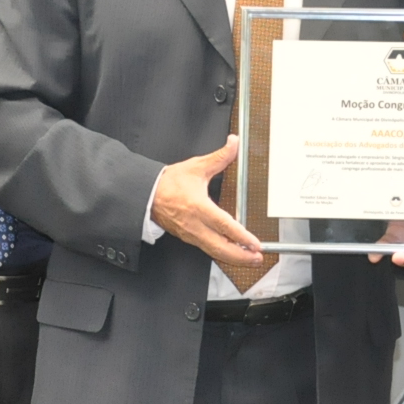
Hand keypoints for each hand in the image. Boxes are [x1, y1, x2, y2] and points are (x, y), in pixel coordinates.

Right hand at [152, 136, 266, 267]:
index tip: (255, 244)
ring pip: (214, 252)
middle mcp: (195, 225)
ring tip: (249, 259)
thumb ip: (219, 157)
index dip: (241, 237)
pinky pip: (207, 250)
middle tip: (258, 258)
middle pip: (220, 248)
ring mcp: (191, 234)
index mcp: (198, 207)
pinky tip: (232, 254)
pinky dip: (222, 254)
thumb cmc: (168, 183)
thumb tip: (234, 144)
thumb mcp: (196, 167)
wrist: (146, 194)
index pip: (224, 226)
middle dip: (241, 256)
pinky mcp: (188, 238)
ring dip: (233, 258)